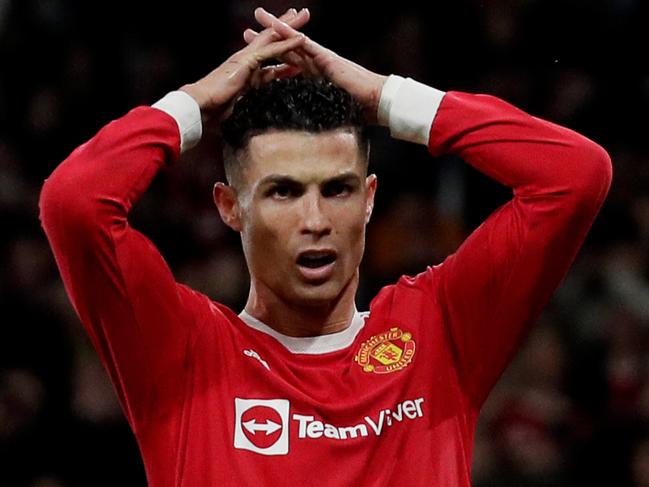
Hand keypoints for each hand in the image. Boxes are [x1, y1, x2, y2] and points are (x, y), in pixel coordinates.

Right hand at [180, 8, 309, 122]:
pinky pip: (271, 50)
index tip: (298, 46)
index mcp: (247, 71)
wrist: (200, 107)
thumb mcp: (241, 106)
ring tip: (304, 15)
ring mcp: (246, 58)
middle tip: (301, 16)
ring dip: (289, 27)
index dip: (284, 49)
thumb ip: (251, 103)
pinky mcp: (247, 61)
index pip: (269, 56)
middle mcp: (246, 60)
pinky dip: (287, 44)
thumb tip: (261, 116)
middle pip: (271, 40)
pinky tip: (301, 38)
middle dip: (286, 28)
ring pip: (272, 38)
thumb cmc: (215, 110)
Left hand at [244, 7, 387, 122]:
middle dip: (267, 39)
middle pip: (286, 49)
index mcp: (314, 77)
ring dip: (275, 28)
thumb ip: (314, 112)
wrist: (374, 104)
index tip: (252, 58)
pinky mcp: (327, 59)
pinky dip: (291, 35)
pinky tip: (277, 27)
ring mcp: (321, 59)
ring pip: (293, 41)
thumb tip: (301, 127)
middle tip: (247, 31)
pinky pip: (305, 45)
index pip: (288, 66)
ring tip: (258, 17)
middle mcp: (315, 65)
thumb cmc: (356, 111)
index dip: (271, 60)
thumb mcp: (326, 111)